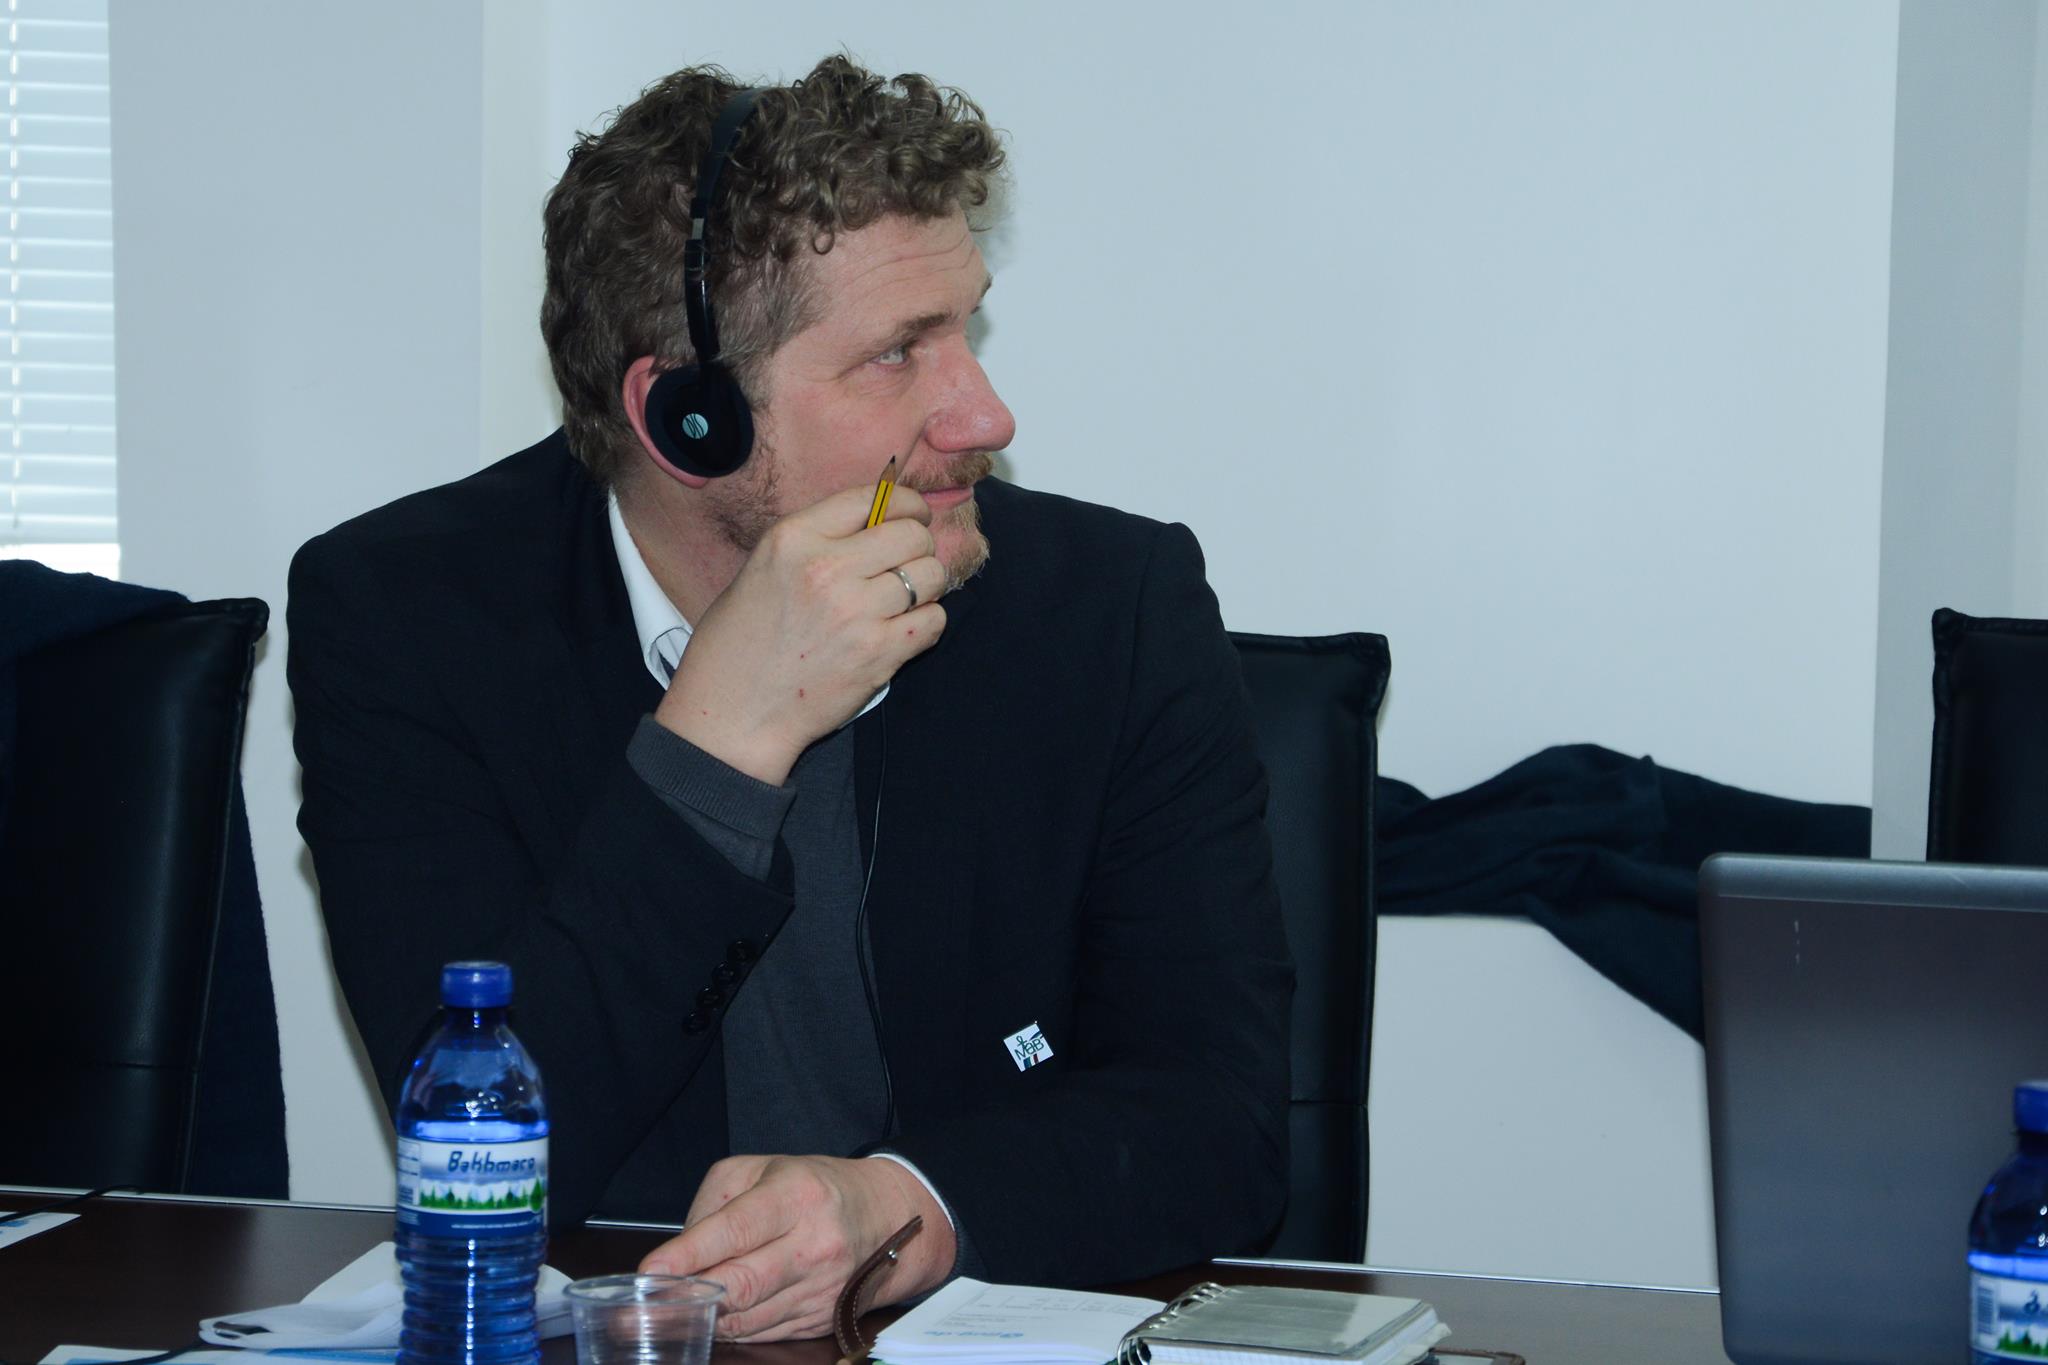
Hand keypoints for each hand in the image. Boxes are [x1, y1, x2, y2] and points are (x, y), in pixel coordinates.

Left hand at [639, 1154, 955, 1341]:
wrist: (885, 1217)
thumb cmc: (814, 1187)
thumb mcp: (762, 1169)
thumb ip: (715, 1203)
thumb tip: (681, 1251)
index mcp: (796, 1195)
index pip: (736, 1230)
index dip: (690, 1255)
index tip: (652, 1271)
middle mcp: (814, 1243)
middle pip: (742, 1284)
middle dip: (688, 1298)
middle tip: (646, 1306)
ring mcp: (821, 1287)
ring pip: (748, 1317)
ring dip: (706, 1318)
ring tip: (673, 1312)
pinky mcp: (821, 1317)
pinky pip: (763, 1333)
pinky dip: (733, 1328)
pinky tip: (716, 1316)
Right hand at [654, 484, 949, 784]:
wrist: (733, 713)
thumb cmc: (739, 644)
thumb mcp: (762, 569)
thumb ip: (816, 542)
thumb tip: (877, 523)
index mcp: (793, 538)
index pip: (871, 498)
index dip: (904, 503)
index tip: (912, 515)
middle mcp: (826, 568)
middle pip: (912, 533)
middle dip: (919, 545)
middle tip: (909, 563)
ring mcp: (856, 612)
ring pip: (930, 575)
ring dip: (926, 586)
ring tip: (904, 601)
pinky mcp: (878, 653)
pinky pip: (933, 621)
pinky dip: (926, 624)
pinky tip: (903, 631)